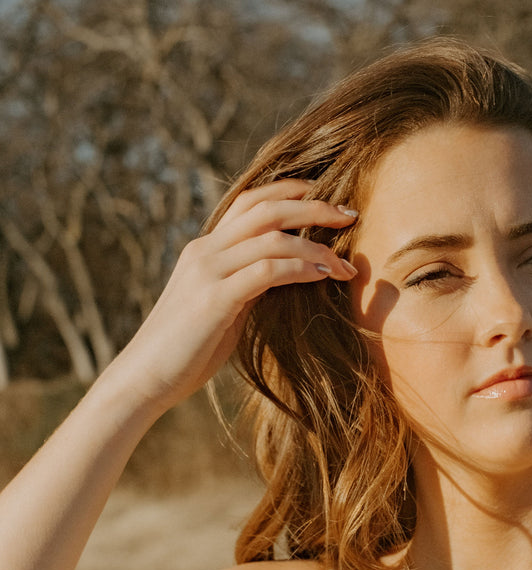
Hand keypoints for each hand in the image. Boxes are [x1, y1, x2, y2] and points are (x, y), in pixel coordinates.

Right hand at [109, 181, 357, 411]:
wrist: (143, 379)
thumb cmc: (186, 350)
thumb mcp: (221, 307)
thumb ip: (247, 284)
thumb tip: (288, 276)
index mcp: (205, 249)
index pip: (250, 201)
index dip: (289, 191)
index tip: (326, 197)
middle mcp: (205, 251)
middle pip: (266, 208)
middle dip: (314, 207)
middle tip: (350, 215)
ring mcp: (207, 273)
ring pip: (272, 237)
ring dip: (317, 247)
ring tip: (346, 264)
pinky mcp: (214, 299)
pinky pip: (267, 271)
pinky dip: (301, 269)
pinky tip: (322, 277)